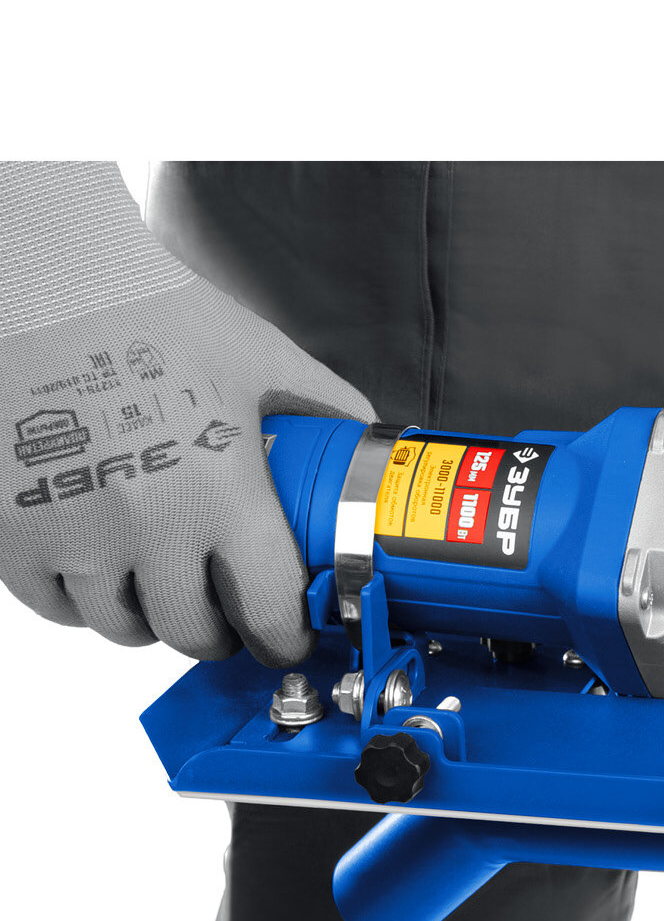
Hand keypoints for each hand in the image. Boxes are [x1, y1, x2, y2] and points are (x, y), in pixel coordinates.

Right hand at [2, 166, 374, 664]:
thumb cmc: (144, 312)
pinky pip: (57, 608)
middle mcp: (148, 524)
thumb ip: (323, 410)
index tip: (285, 634)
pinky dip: (83, 599)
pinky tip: (102, 561)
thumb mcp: (258, 358)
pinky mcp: (10, 534)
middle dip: (219, 629)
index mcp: (221, 489)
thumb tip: (371, 449)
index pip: (267, 611)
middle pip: (194, 634)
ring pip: (124, 629)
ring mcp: (73, 535)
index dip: (283, 634)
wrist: (36, 285)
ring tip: (164, 579)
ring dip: (151, 616)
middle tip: (225, 607)